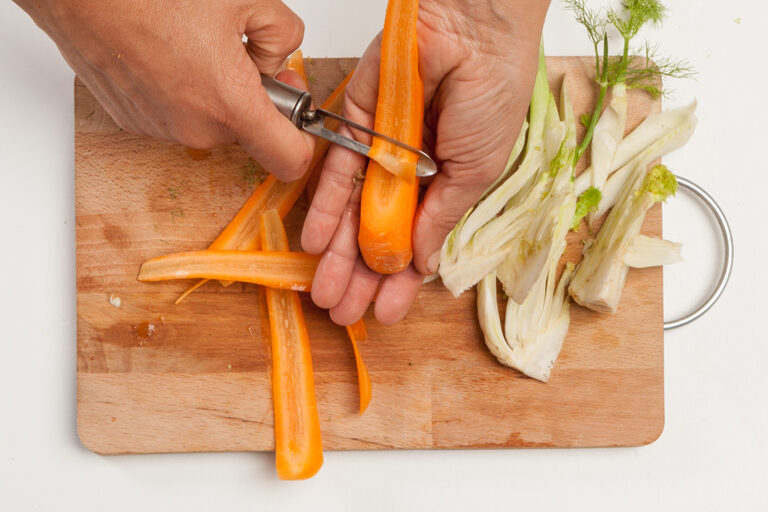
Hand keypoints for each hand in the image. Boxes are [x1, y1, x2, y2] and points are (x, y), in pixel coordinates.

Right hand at [15, 0, 313, 180]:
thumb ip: (284, 35)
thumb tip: (281, 59)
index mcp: (228, 103)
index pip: (289, 160)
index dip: (302, 141)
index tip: (297, 116)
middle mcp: (193, 127)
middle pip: (248, 132)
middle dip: (253, 97)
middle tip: (240, 51)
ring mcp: (158, 126)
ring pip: (210, 121)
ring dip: (215, 91)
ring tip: (194, 42)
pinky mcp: (132, 118)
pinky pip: (176, 113)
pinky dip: (182, 89)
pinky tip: (167, 51)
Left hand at [301, 0, 549, 325]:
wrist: (473, 28)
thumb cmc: (493, 91)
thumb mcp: (476, 170)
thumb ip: (441, 217)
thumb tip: (420, 263)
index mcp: (445, 185)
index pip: (416, 243)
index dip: (401, 281)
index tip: (385, 313)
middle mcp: (409, 174)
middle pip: (378, 234)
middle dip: (361, 276)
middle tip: (345, 313)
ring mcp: (380, 152)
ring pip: (352, 212)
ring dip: (337, 255)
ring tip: (324, 294)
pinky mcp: (354, 126)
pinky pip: (334, 174)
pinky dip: (323, 209)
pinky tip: (314, 244)